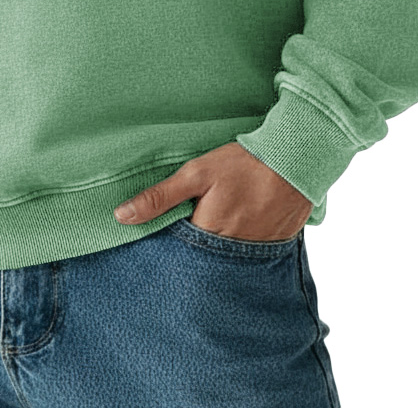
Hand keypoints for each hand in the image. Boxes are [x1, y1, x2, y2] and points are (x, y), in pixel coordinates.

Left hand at [113, 142, 313, 240]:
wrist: (295, 159)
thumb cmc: (243, 163)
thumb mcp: (196, 173)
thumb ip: (160, 197)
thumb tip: (121, 216)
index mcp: (209, 235)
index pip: (178, 253)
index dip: (169, 243)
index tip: (164, 229)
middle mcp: (232, 253)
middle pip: (202, 259)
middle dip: (193, 248)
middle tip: (194, 220)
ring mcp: (256, 253)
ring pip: (226, 259)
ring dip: (217, 247)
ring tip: (219, 220)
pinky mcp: (274, 246)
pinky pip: (250, 255)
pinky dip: (241, 243)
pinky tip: (240, 223)